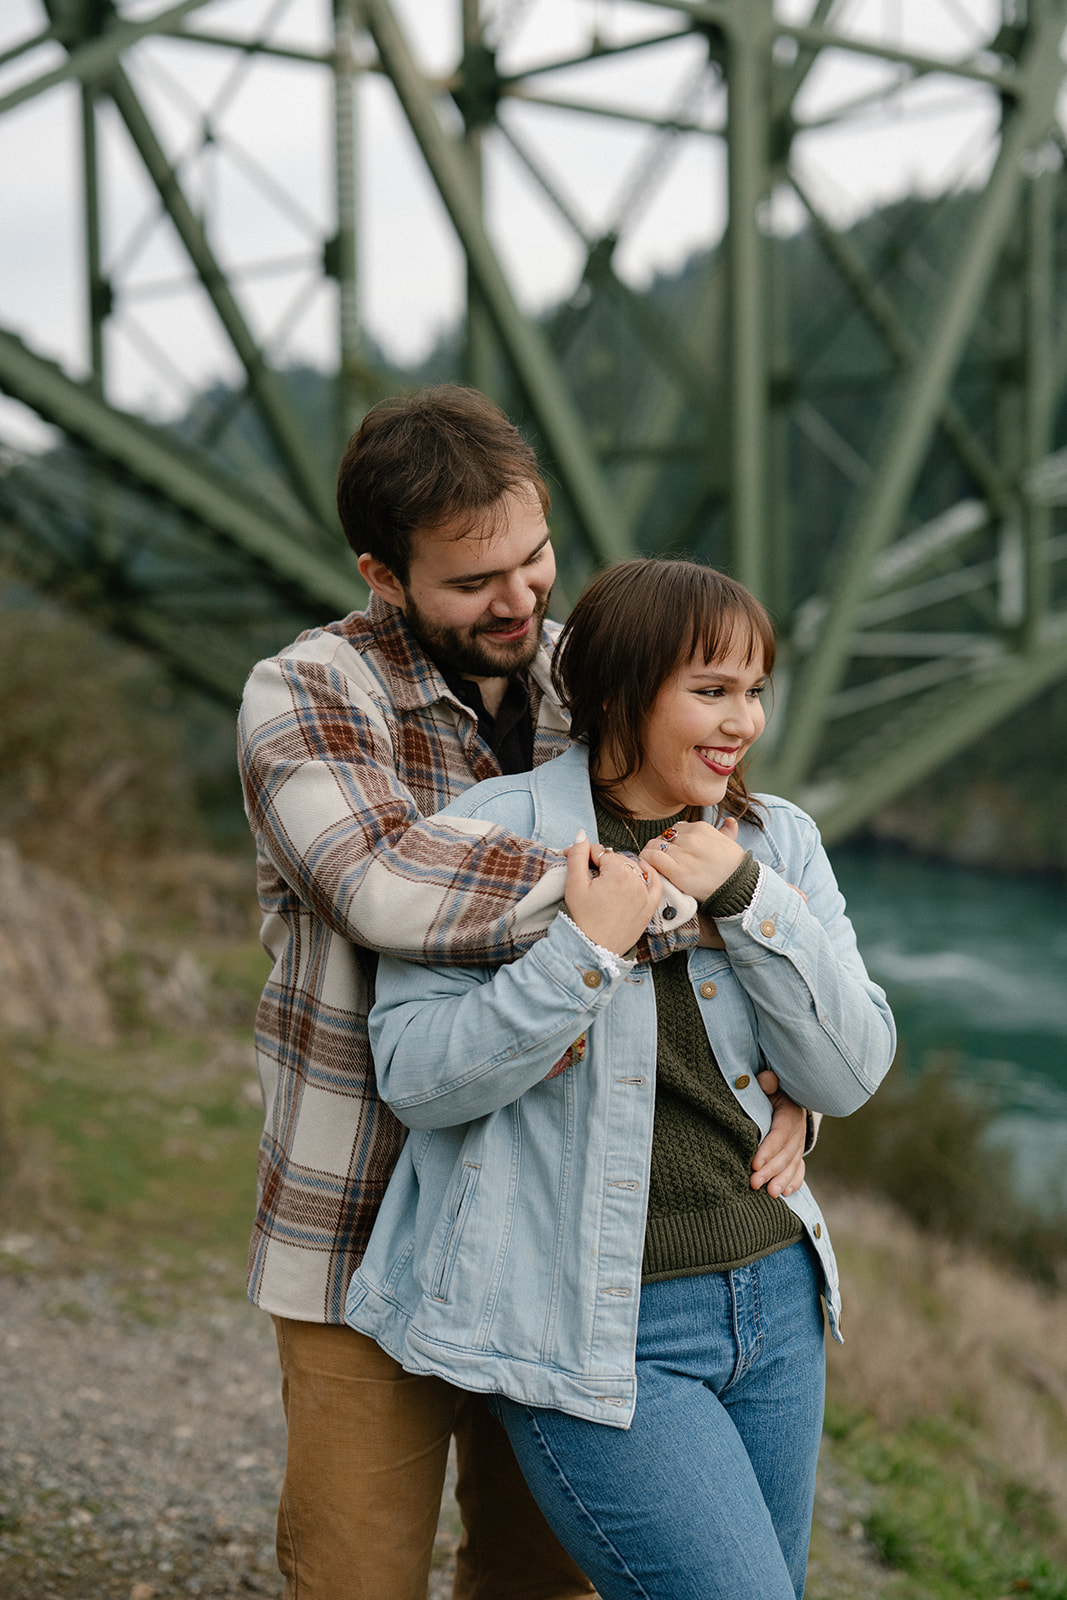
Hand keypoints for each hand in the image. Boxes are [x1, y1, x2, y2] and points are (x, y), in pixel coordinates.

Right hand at [564, 833, 661, 955]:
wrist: (594, 949)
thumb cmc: (582, 919)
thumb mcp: (574, 885)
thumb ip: (578, 856)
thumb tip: (582, 834)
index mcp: (617, 873)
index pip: (601, 853)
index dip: (585, 855)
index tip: (575, 860)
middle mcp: (636, 880)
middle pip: (617, 860)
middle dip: (602, 862)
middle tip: (586, 871)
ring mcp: (645, 894)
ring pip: (634, 869)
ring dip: (620, 868)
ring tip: (605, 877)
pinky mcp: (650, 907)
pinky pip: (655, 883)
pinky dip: (650, 874)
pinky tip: (642, 869)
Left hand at [639, 815, 744, 902]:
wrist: (738, 889)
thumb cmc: (734, 869)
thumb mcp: (731, 845)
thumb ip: (726, 832)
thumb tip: (730, 821)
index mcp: (701, 828)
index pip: (676, 829)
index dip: (672, 840)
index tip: (673, 851)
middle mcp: (691, 838)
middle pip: (663, 837)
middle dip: (660, 847)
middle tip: (661, 859)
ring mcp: (683, 853)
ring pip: (654, 846)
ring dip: (650, 854)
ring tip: (652, 863)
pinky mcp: (676, 870)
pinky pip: (652, 857)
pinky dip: (646, 860)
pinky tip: (648, 866)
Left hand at [749, 1070, 805, 1197]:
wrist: (787, 1097)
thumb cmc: (771, 1092)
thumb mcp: (770, 1085)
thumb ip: (767, 1083)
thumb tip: (766, 1078)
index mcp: (789, 1114)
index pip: (779, 1135)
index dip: (767, 1150)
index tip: (754, 1164)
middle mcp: (797, 1132)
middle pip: (785, 1154)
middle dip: (770, 1171)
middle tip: (754, 1183)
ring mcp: (798, 1145)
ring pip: (792, 1165)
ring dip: (782, 1180)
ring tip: (771, 1194)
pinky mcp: (797, 1154)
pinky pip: (799, 1170)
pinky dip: (794, 1182)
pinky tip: (786, 1193)